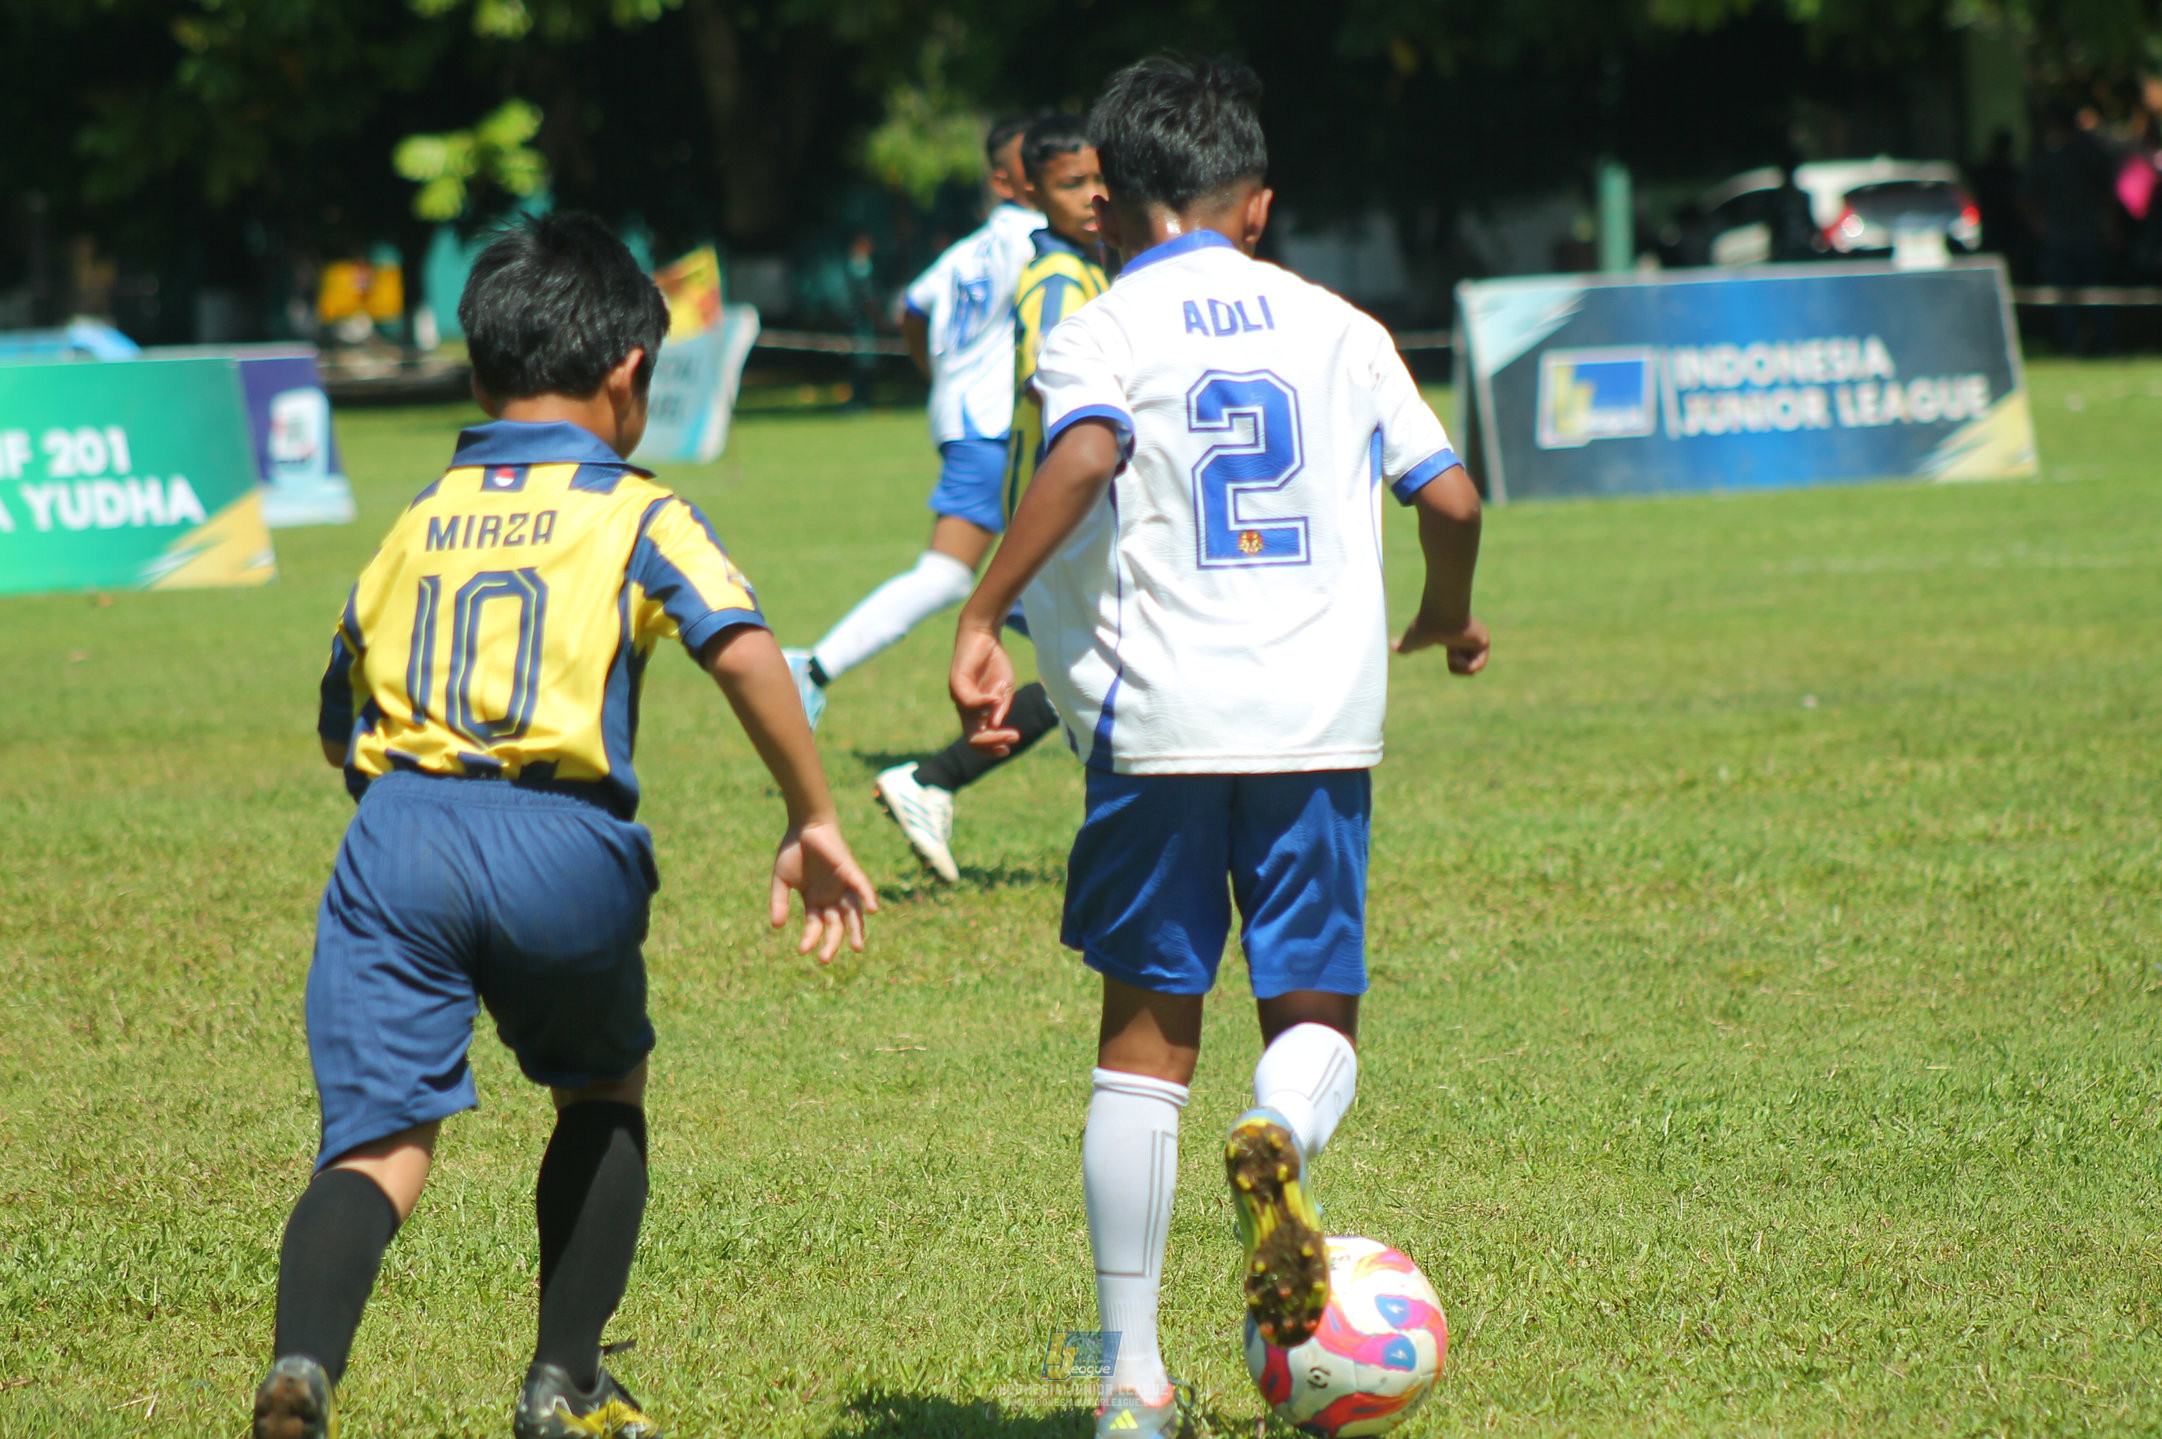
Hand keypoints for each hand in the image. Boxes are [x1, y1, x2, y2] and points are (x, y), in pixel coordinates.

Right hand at [767, 819, 878, 962]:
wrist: (803, 826)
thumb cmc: (792, 851)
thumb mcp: (781, 881)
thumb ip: (778, 902)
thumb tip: (776, 926)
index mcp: (815, 902)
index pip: (815, 927)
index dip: (810, 939)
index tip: (803, 951)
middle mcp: (831, 897)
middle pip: (836, 925)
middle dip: (832, 943)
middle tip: (825, 960)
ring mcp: (842, 886)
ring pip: (853, 912)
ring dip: (856, 929)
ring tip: (857, 947)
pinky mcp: (850, 871)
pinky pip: (862, 887)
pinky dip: (868, 897)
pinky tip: (872, 910)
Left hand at [950, 624, 1018, 753]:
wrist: (984, 634)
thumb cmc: (994, 662)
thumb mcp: (1004, 689)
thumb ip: (999, 708)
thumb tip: (994, 727)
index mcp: (976, 713)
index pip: (978, 740)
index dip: (992, 748)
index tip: (1010, 746)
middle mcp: (964, 709)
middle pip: (972, 740)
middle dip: (993, 743)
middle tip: (1013, 739)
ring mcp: (958, 697)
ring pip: (970, 726)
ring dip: (992, 731)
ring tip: (1011, 727)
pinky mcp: (956, 683)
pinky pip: (969, 702)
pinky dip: (984, 703)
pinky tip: (996, 697)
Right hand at [1394, 612, 1489, 674]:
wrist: (1439, 615)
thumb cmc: (1425, 625)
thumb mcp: (1411, 641)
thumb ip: (1402, 646)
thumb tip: (1391, 645)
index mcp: (1454, 639)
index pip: (1457, 659)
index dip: (1451, 662)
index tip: (1446, 650)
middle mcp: (1468, 639)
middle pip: (1466, 667)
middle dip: (1455, 665)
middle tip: (1450, 652)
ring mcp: (1477, 640)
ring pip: (1472, 668)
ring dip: (1459, 665)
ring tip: (1453, 654)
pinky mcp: (1484, 640)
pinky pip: (1479, 666)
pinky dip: (1466, 666)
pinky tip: (1458, 654)